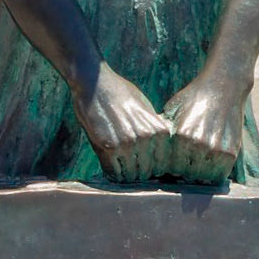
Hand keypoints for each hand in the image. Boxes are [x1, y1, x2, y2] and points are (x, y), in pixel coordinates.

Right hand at [74, 62, 172, 182]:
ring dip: (124, 175)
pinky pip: (114, 172)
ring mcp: (127, 143)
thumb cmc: (120, 94)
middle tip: (128, 170)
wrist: (96, 83)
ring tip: (119, 168)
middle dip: (138, 173)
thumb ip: (154, 129)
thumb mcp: (145, 109)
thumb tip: (161, 151)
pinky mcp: (108, 147)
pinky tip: (109, 166)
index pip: (162, 163)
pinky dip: (111, 173)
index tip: (143, 167)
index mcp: (159, 131)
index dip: (153, 168)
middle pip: (147, 172)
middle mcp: (146, 138)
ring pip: (131, 175)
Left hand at [159, 72, 244, 184]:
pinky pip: (219, 175)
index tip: (170, 166)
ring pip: (202, 177)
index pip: (169, 166)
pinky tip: (210, 167)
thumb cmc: (194, 98)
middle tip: (184, 169)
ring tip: (196, 168)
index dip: (168, 167)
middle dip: (183, 173)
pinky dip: (214, 174)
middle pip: (185, 174)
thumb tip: (144, 147)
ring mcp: (215, 149)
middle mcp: (198, 144)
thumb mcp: (171, 110)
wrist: (223, 87)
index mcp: (181, 136)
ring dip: (199, 176)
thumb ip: (161, 129)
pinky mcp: (230, 152)